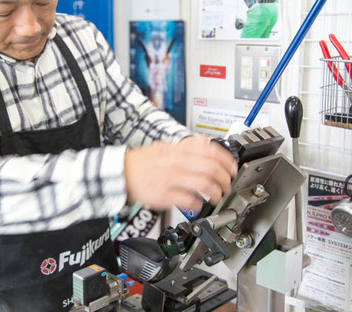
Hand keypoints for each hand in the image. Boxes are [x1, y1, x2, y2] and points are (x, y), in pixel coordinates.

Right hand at [123, 136, 237, 210]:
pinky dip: (197, 203)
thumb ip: (185, 148)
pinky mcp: (164, 195)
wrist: (120, 174)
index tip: (231, 166)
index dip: (225, 159)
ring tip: (217, 196)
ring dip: (215, 191)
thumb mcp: (164, 147)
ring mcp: (170, 179)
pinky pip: (187, 199)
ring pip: (202, 183)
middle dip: (224, 178)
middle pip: (210, 167)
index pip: (208, 149)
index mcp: (176, 149)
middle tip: (227, 184)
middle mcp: (175, 162)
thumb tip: (206, 148)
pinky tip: (199, 204)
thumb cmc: (142, 163)